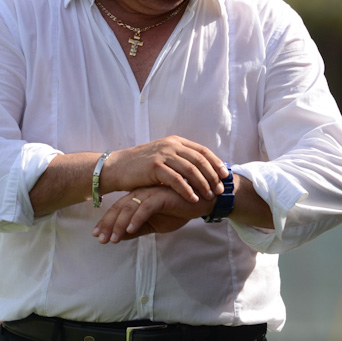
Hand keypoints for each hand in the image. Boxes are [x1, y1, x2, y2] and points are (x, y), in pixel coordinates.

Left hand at [92, 185, 215, 242]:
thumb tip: (119, 238)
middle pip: (120, 208)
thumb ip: (138, 229)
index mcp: (140, 198)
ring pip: (130, 208)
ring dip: (119, 224)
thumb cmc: (179, 210)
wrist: (202, 203)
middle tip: (99, 239)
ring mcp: (152, 193)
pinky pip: (146, 207)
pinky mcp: (162, 195)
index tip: (97, 237)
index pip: (119, 210)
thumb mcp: (155, 224)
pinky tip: (130, 229)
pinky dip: (137, 218)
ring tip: (112, 239)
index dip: (107, 223)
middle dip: (108, 224)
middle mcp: (143, 193)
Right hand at [101, 136, 227, 203]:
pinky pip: (176, 179)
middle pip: (199, 160)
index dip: (215, 163)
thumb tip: (199, 170)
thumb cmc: (140, 167)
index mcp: (175, 142)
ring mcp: (162, 154)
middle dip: (212, 175)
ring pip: (190, 169)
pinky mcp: (154, 167)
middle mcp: (171, 145)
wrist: (116, 167)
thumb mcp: (162, 158)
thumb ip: (179, 160)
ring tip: (209, 196)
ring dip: (202, 184)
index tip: (225, 175)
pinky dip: (186, 190)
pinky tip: (193, 199)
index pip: (202, 150)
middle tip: (220, 189)